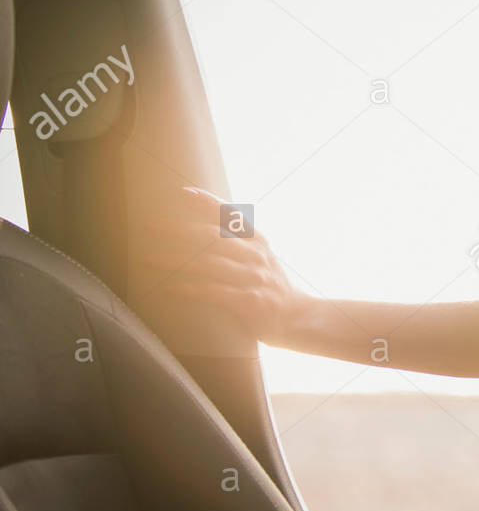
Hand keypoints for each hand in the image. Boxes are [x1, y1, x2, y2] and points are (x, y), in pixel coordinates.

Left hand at [148, 187, 308, 344]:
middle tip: (150, 226)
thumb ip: (240, 243)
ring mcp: (252, 278)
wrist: (300, 318)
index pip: (231, 215)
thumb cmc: (273, 287)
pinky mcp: (248, 302)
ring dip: (173, 260)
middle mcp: (255, 256)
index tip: (182, 192)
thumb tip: (206, 229)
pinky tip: (170, 287)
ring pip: (206, 265)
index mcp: (258, 241)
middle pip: (211, 238)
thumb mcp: (263, 258)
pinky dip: (189, 289)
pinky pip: (212, 292)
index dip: (207, 202)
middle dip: (177, 230)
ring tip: (147, 258)